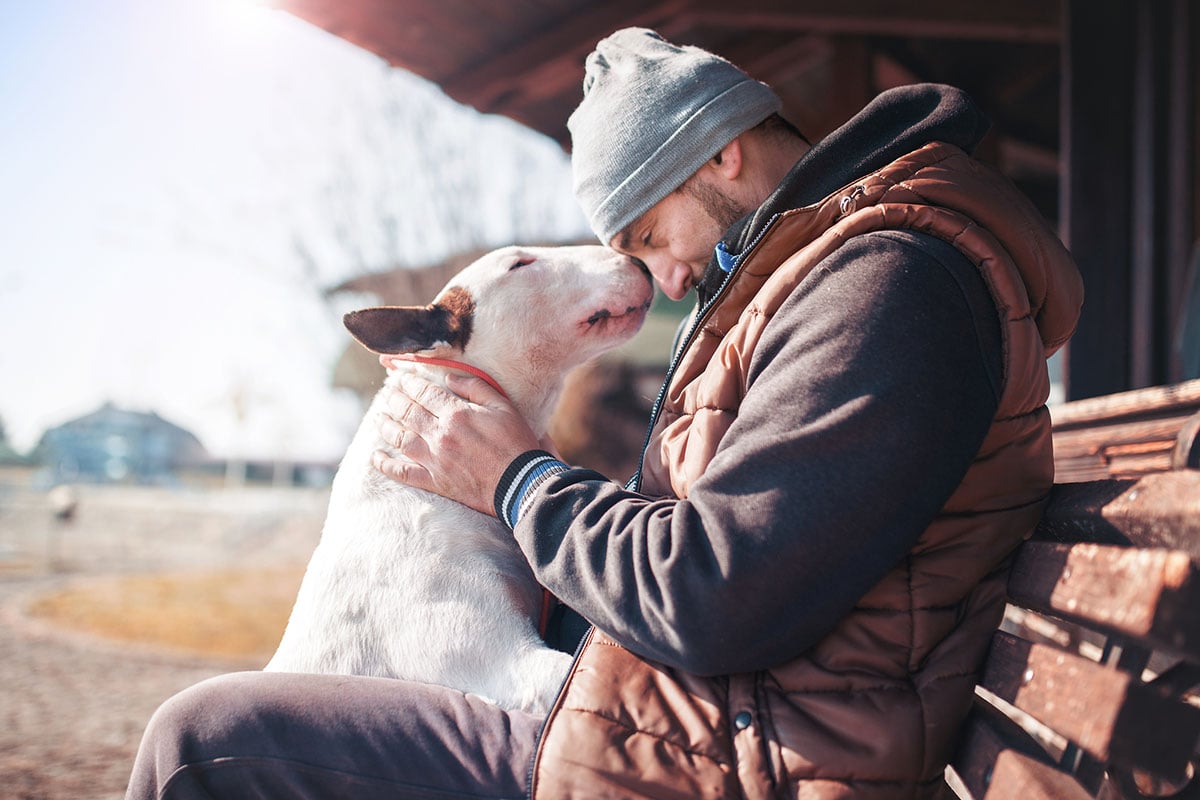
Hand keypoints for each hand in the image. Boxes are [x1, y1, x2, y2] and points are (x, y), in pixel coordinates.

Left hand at [373, 371, 540, 515]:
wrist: (522, 485)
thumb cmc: (516, 444)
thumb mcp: (504, 407)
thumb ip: (476, 389)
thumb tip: (451, 378)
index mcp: (457, 414)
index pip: (424, 392)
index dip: (410, 381)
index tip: (402, 376)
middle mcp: (440, 435)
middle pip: (408, 412)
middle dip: (395, 399)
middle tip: (389, 393)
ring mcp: (434, 460)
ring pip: (400, 438)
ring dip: (386, 426)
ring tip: (379, 417)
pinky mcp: (435, 481)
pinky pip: (403, 473)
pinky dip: (386, 464)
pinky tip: (376, 456)